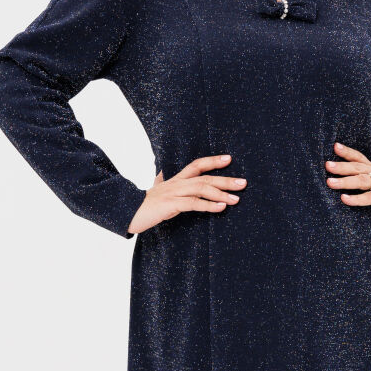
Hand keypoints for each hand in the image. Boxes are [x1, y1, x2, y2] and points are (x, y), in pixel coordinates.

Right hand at [127, 153, 245, 234]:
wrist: (127, 212)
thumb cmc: (143, 204)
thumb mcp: (155, 190)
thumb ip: (161, 181)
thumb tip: (160, 173)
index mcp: (175, 179)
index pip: (196, 165)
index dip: (213, 161)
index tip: (229, 159)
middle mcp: (176, 183)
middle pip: (204, 177)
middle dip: (225, 179)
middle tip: (243, 183)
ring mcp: (174, 193)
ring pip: (201, 189)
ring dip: (221, 193)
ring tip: (236, 199)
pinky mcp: (171, 205)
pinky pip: (193, 204)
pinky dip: (209, 205)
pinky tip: (221, 207)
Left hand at [325, 142, 370, 227]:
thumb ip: (360, 182)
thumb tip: (335, 181)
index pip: (359, 158)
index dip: (347, 152)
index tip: (334, 146)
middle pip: (358, 167)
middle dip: (342, 166)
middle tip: (327, 165)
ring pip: (363, 180)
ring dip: (345, 181)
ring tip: (330, 182)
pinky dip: (357, 198)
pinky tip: (344, 199)